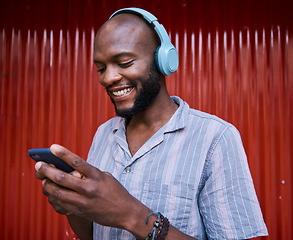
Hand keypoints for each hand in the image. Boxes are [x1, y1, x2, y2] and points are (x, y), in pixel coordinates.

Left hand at [34, 144, 149, 230]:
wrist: (125, 212)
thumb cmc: (116, 192)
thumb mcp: (105, 177)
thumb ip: (90, 173)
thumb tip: (72, 170)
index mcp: (96, 176)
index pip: (77, 162)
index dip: (63, 153)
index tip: (52, 147)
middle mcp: (89, 188)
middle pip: (63, 178)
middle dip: (47, 170)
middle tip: (39, 165)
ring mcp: (84, 201)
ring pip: (58, 193)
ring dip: (48, 185)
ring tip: (43, 180)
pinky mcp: (81, 211)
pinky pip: (62, 204)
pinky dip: (54, 198)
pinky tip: (51, 193)